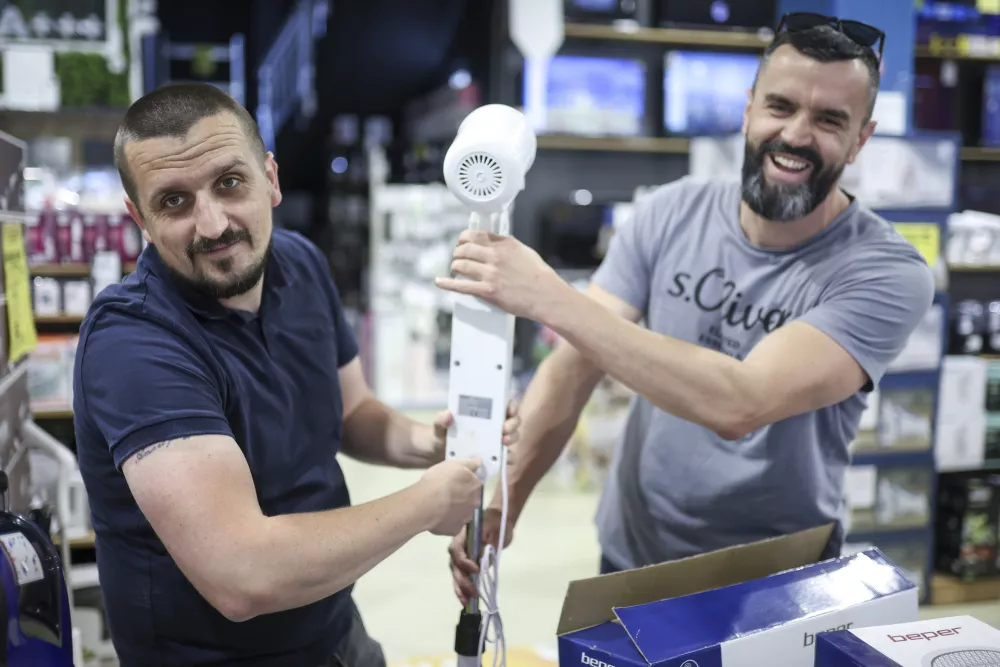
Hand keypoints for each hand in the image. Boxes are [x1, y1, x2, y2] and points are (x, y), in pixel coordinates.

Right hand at [419, 458, 483, 535]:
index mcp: (476, 487)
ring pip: (462, 513)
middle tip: (446, 493)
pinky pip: (451, 525)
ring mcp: (465, 519)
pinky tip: (437, 517)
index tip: (454, 481)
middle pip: (470, 499)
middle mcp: (474, 503)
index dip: (464, 482)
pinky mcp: (453, 530)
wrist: (427, 503)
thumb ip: (470, 463)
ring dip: (455, 510)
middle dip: (462, 497)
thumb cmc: (440, 480)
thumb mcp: (454, 464)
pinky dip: (446, 521)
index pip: (474, 483)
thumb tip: (480, 461)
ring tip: (440, 506)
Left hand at [428, 400, 521, 463]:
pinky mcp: (494, 456)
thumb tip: (447, 415)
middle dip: (512, 424)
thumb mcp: (439, 428)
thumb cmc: (442, 437)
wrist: (439, 457)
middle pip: (511, 421)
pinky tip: (503, 458)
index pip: (503, 405)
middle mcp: (493, 425)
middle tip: (504, 430)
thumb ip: (441, 421)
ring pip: (512, 437)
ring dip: (511, 439)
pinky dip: (508, 457)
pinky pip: (506, 456)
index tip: (509, 410)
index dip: (510, 406)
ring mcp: (495, 441)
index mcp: (484, 413)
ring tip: (503, 443)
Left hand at [435, 229, 569, 320]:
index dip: (463, 238)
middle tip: (457, 257)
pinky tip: (440, 282)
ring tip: (456, 269)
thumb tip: (492, 243)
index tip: (461, 242)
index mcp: (505, 244)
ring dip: (455, 266)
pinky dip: (448, 284)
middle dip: (457, 252)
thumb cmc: (539, 276)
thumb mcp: (524, 252)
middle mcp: (496, 256)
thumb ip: (506, 246)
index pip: (476, 235)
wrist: (546, 296)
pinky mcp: (488, 291)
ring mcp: (491, 274)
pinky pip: (462, 286)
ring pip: (461, 265)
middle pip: (465, 249)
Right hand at [448, 506, 514, 604]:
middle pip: (454, 565)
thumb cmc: (497, 523)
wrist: (498, 520)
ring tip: (466, 602)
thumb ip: (489, 541)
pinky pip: (461, 578)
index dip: (464, 561)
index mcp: (463, 536)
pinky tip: (466, 600)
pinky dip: (463, 589)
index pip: (457, 550)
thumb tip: (481, 553)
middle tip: (474, 592)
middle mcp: (458, 547)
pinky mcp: (467, 566)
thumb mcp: (496, 529)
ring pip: (456, 574)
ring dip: (460, 588)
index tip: (476, 570)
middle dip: (462, 580)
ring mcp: (462, 557)